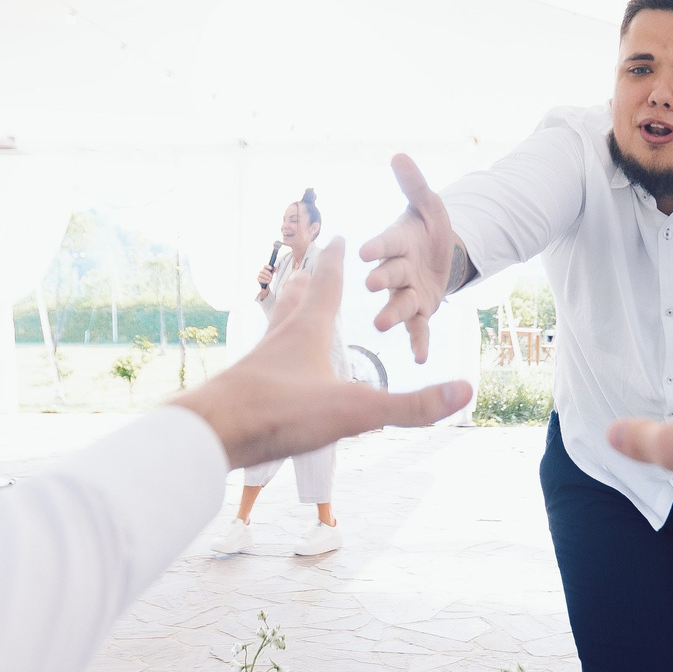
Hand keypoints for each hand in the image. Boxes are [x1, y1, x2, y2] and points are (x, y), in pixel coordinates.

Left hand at [177, 234, 470, 465]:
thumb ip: (411, 405)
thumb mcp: (355, 411)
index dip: (336, 263)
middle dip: (304, 282)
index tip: (340, 238)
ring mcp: (256, 364)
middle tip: (305, 265)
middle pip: (292, 300)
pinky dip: (271, 358)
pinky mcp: (240, 391)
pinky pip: (260, 365)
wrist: (209, 433)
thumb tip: (464, 391)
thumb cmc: (278, 413)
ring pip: (272, 330)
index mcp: (307, 332)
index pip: (327, 287)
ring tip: (286, 311)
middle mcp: (279, 340)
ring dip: (283, 315)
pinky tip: (269, 373)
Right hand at [360, 153, 456, 361]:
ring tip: (382, 325)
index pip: (386, 244)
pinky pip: (419, 327)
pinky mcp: (421, 310)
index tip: (364, 251)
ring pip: (399, 304)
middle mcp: (397, 270)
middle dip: (381, 280)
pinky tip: (420, 357)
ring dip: (391, 315)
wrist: (441, 255)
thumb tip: (399, 154)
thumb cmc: (427, 229)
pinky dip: (418, 341)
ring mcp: (407, 293)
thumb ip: (414, 185)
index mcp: (397, 244)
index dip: (377, 248)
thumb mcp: (428, 205)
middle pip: (390, 276)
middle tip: (371, 284)